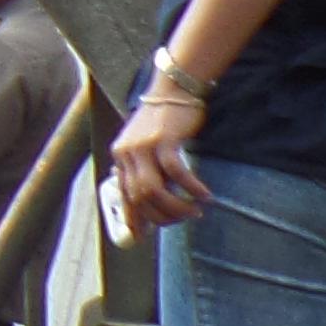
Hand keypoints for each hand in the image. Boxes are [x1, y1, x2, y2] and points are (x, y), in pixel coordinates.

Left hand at [114, 84, 215, 229]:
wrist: (174, 89)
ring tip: (194, 211)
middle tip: (183, 219)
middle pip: (139, 197)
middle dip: (162, 216)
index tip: (143, 236)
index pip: (124, 195)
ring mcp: (143, 146)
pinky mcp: (163, 139)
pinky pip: (176, 172)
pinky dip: (191, 187)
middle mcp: (126, 153)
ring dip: (176, 206)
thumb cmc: (164, 122)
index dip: (133, 219)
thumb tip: (149, 201)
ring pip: (154, 190)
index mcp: (121, 156)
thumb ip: (144, 169)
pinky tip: (204, 195)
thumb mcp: (146, 145)